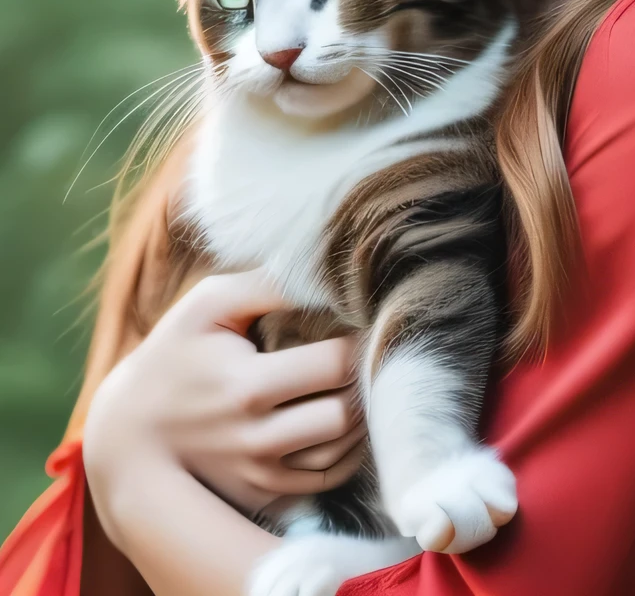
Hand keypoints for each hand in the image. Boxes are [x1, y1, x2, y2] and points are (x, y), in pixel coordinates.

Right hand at [83, 269, 364, 530]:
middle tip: (370, 352)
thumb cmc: (175, 353)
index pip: (335, 364)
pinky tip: (347, 418)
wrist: (130, 432)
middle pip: (346, 412)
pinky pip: (327, 477)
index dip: (358, 341)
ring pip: (344, 450)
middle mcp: (257, 438)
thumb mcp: (209, 303)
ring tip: (361, 380)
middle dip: (366, 379)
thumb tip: (322, 273)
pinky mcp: (264, 494)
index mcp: (247, 385)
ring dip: (363, 415)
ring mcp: (262, 473)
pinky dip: (348, 450)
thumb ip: (267, 283)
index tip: (362, 322)